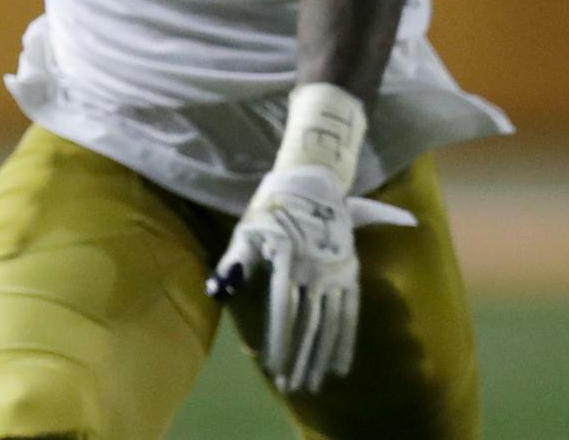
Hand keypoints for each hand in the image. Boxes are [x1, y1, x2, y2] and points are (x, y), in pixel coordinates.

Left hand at [206, 164, 417, 392]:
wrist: (312, 181)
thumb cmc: (270, 206)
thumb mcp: (247, 229)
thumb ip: (234, 261)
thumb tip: (218, 291)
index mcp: (290, 258)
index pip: (283, 307)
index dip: (278, 338)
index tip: (271, 366)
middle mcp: (317, 270)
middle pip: (308, 322)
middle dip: (299, 356)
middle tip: (290, 386)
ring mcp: (337, 274)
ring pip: (330, 323)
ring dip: (321, 356)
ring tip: (312, 383)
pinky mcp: (350, 275)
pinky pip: (350, 313)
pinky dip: (345, 341)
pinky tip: (339, 367)